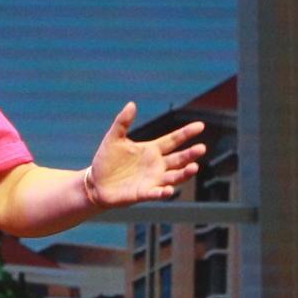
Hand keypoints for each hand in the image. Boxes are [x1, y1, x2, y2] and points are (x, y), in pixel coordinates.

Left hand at [81, 104, 209, 211]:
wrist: (96, 183)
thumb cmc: (106, 160)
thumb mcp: (114, 138)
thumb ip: (123, 122)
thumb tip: (131, 104)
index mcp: (151, 150)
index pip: (173, 140)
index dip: (186, 133)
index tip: (200, 125)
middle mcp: (156, 165)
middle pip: (178, 159)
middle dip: (190, 154)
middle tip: (202, 148)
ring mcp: (152, 180)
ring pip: (174, 176)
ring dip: (184, 173)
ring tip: (194, 167)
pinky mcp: (144, 193)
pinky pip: (157, 193)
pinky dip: (164, 192)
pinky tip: (169, 189)